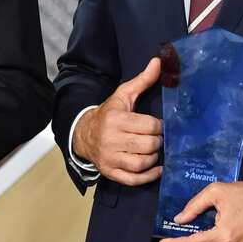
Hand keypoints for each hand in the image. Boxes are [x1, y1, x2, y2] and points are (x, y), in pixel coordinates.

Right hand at [71, 58, 163, 185]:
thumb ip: (142, 80)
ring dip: (153, 158)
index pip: (150, 126)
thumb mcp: (123, 95)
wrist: (83, 134)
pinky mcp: (110, 172)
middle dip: (157, 142)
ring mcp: (110, 157)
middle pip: (148, 145)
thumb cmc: (109, 113)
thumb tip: (158, 62)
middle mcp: (111, 139)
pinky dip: (148, 176)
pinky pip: (133, 179)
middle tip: (156, 138)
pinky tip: (156, 168)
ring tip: (153, 150)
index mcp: (116, 119)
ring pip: (142, 163)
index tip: (158, 126)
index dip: (159, 127)